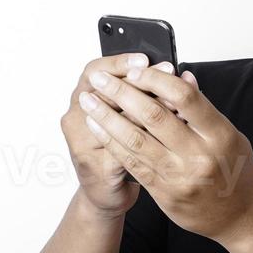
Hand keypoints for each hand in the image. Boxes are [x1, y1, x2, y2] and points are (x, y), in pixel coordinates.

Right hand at [61, 53, 195, 218]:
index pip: (95, 69)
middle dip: (138, 80)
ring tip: (173, 100)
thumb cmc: (117, 150)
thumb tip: (177, 75)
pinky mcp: (96, 166)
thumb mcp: (126, 116)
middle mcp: (76, 117)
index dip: (121, 63)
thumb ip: (142, 95)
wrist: (105, 193)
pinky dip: (146, 138)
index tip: (147, 58)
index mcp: (81, 98)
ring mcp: (82, 142)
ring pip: (112, 117)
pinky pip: (121, 148)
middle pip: (101, 88)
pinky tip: (168, 132)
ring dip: (146, 105)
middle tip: (166, 72)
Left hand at [78, 62, 252, 246]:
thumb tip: (180, 77)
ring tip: (89, 101)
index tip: (135, 69)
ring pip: (136, 139)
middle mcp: (199, 154)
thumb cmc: (235, 171)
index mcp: (219, 134)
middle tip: (100, 78)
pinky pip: (133, 163)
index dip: (154, 79)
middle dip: (121, 92)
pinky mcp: (164, 193)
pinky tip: (98, 128)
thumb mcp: (228, 134)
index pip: (183, 96)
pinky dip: (112, 142)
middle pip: (153, 115)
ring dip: (107, 117)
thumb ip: (202, 109)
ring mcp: (180, 176)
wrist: (239, 217)